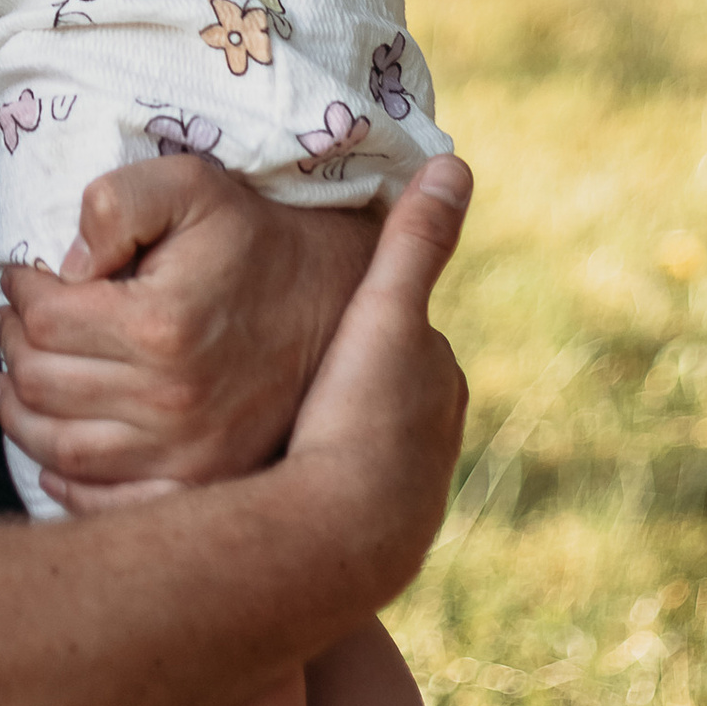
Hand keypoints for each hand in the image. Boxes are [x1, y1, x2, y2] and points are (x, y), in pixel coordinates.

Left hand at [0, 156, 381, 508]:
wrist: (334, 299)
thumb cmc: (252, 236)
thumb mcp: (190, 184)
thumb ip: (116, 202)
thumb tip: (65, 266)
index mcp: (160, 325)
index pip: (44, 320)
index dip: (19, 293)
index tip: (21, 278)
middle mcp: (171, 400)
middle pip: (42, 384)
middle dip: (12, 348)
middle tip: (12, 324)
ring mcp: (188, 453)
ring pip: (60, 448)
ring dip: (20, 414)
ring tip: (11, 381)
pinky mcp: (203, 481)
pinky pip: (108, 502)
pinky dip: (66, 484)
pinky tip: (49, 454)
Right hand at [281, 159, 472, 602]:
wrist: (342, 534)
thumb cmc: (365, 412)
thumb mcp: (384, 311)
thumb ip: (414, 241)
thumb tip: (454, 163)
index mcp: (438, 385)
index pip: (403, 333)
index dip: (362, 312)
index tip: (319, 302)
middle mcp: (431, 445)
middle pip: (378, 389)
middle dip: (339, 373)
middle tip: (275, 354)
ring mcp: (398, 497)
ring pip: (350, 442)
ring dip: (316, 429)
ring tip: (254, 416)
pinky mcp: (359, 542)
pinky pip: (325, 492)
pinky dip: (297, 475)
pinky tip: (251, 472)